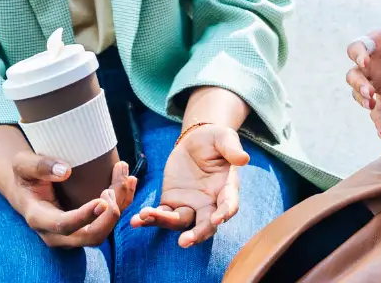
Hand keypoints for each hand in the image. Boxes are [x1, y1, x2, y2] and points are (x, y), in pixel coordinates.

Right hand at [10, 152, 135, 247]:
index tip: (102, 201)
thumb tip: (65, 171)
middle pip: (89, 237)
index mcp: (39, 218)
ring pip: (103, 230)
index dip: (85, 216)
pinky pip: (108, 220)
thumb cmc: (25, 174)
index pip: (64, 226)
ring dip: (120, 204)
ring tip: (124, 175)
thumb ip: (39, 166)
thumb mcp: (23, 164)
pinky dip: (123, 202)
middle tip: (113, 188)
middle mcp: (57, 232)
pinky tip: (129, 180)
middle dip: (109, 216)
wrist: (27, 185)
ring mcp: (73, 231)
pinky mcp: (85, 224)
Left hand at [131, 124, 249, 247]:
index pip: (228, 205)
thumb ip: (231, 149)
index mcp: (226, 189)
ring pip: (180, 222)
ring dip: (164, 222)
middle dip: (196, 234)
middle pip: (205, 225)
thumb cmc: (215, 139)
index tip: (217, 219)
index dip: (224, 213)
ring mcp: (189, 205)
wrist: (196, 139)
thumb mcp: (224, 138)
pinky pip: (161, 214)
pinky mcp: (171, 201)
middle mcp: (209, 203)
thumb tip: (244, 158)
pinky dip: (149, 219)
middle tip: (185, 241)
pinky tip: (136, 219)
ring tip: (147, 216)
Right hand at [346, 22, 380, 138]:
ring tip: (373, 107)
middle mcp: (368, 66)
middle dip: (358, 84)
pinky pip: (376, 112)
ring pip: (359, 94)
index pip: (355, 49)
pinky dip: (378, 122)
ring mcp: (373, 83)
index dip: (358, 55)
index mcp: (371, 46)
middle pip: (353, 75)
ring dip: (363, 101)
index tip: (366, 61)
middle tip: (369, 91)